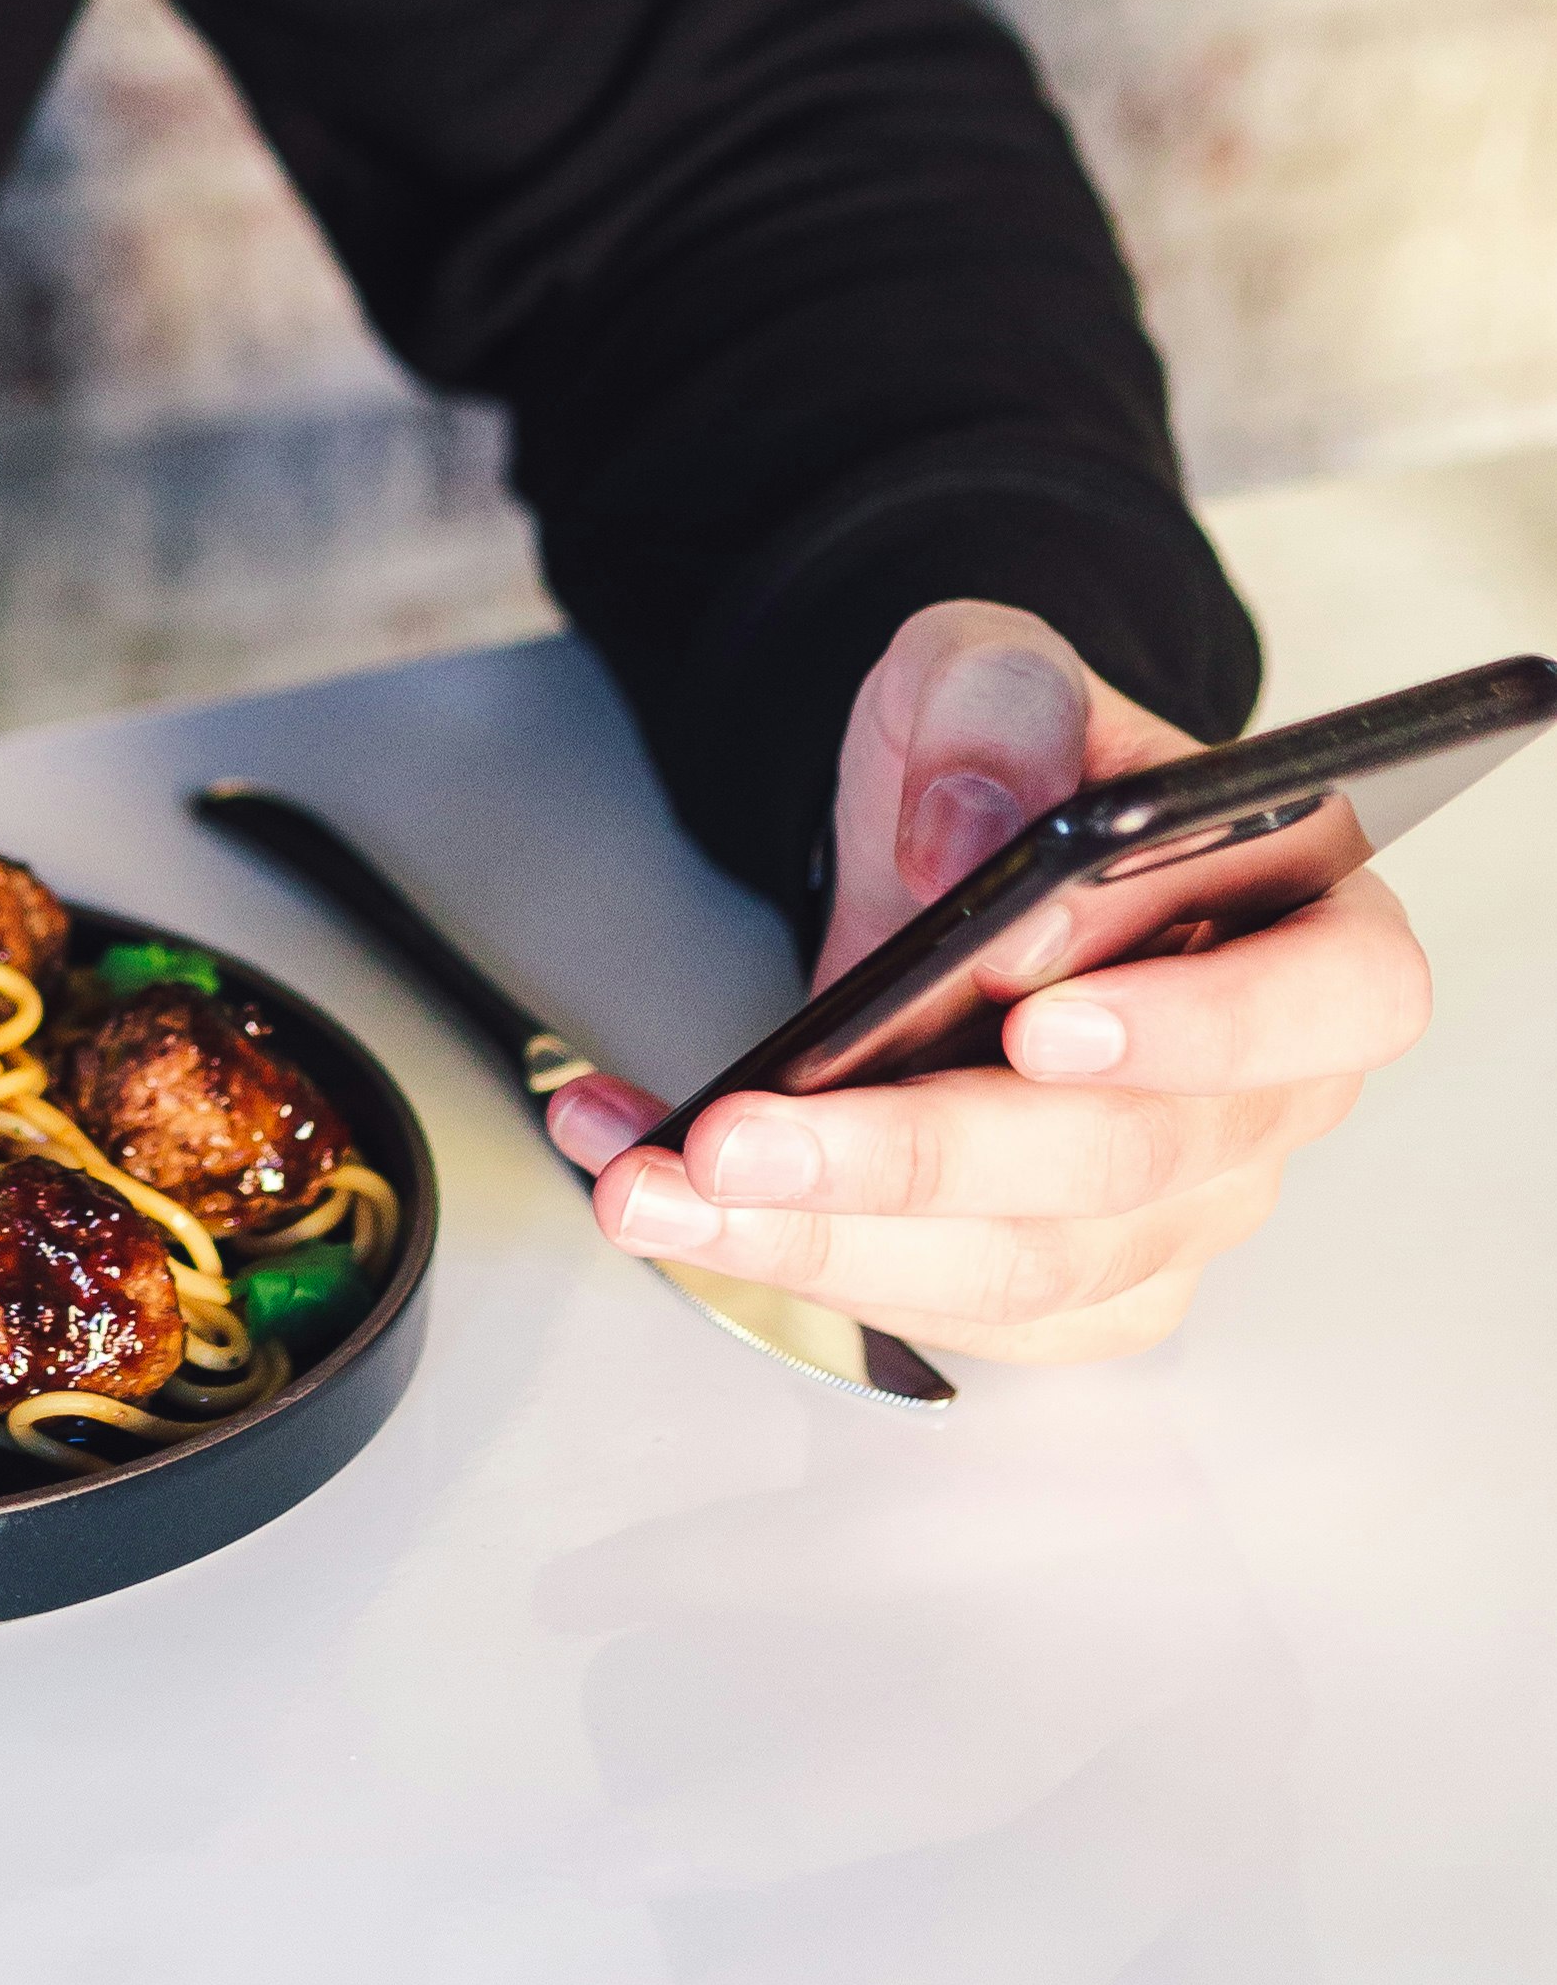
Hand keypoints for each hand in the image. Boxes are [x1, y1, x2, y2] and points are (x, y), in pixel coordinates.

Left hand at [544, 598, 1431, 1358]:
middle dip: (909, 1159)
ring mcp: (1175, 1209)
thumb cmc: (1008, 768)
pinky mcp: (1069, 1286)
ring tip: (648, 1183)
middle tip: (738, 1136)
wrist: (940, 849)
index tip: (1035, 1024)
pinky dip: (779, 1259)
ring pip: (1012, 1269)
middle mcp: (1268, 1093)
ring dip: (807, 1238)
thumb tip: (969, 836)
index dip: (1204, 1029)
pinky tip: (658, 1187)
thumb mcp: (987, 672)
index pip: (1336, 1001)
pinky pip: (941, 1312)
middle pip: (1123, 1167)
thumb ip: (995, 715)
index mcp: (1312, 924)